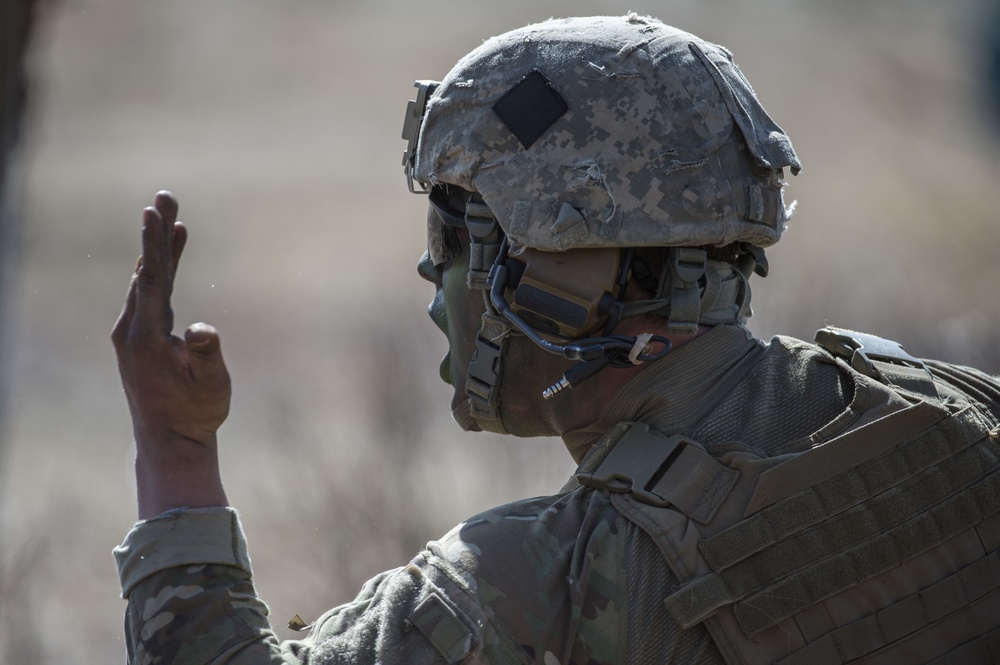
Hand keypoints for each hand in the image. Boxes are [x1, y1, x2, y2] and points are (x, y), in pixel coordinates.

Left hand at [111, 191, 230, 518]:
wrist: (170, 440)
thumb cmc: (196, 413)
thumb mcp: (211, 388)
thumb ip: (207, 357)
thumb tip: (203, 329)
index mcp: (146, 339)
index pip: (152, 282)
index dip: (155, 246)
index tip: (153, 213)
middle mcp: (132, 330)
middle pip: (147, 271)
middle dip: (157, 233)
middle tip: (165, 196)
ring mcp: (133, 332)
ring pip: (148, 278)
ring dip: (160, 246)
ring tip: (172, 213)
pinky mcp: (142, 335)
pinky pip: (152, 291)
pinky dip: (163, 267)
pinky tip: (175, 247)